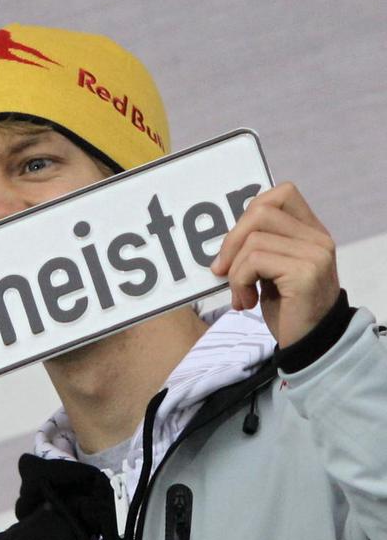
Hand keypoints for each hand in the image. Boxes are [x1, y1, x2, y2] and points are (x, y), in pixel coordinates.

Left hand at [210, 182, 339, 347]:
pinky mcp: (305, 273)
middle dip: (230, 242)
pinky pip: (254, 261)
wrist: (308, 345)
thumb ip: (258, 245)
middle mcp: (318, 239)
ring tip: (241, 294)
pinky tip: (246, 301)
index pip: (281, 194)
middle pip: (260, 212)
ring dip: (234, 271)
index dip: (248, 212)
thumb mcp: (271, 270)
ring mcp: (315, 255)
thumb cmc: (287, 308)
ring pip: (253, 240)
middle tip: (222, 271)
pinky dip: (239, 281)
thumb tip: (222, 238)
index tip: (235, 244)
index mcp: (311, 232)